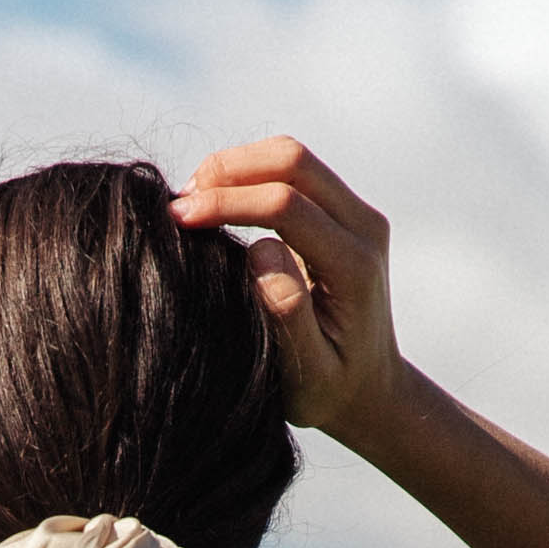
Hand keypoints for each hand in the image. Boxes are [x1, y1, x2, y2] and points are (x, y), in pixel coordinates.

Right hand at [174, 140, 406, 447]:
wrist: (369, 390)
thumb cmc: (330, 390)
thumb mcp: (309, 372)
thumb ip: (288, 314)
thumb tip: (263, 251)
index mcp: (354, 265)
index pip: (287, 205)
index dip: (228, 202)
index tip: (179, 219)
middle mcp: (363, 227)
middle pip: (293, 161)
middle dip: (228, 170)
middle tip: (179, 203)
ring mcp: (356, 214)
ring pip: (291, 157)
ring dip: (236, 166)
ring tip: (192, 200)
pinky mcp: (341, 211)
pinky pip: (292, 172)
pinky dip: (249, 175)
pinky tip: (216, 202)